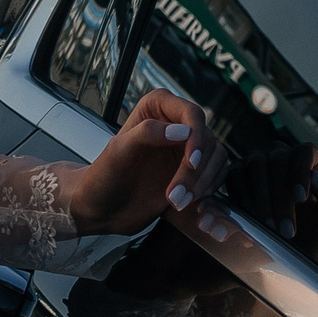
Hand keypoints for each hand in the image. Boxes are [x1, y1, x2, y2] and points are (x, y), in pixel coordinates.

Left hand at [66, 89, 223, 235]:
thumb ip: (147, 133)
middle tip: (175, 193)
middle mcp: (175, 124)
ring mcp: (185, 149)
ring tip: (177, 201)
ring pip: (215, 159)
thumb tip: (182, 130)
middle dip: (195, 170)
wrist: (102, 208)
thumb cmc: (103, 177)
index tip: (190, 161)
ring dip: (201, 183)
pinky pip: (214, 176)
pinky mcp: (191, 171)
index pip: (192, 114)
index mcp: (157, 108)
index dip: (197, 137)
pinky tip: (185, 203)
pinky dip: (206, 191)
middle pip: (207, 140)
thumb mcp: (118, 151)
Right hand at [222, 142, 317, 250]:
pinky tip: (248, 218)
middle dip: (281, 199)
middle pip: (278, 163)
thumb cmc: (313, 230)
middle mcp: (279, 154)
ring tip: (267, 228)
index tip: (301, 199)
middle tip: (286, 230)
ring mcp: (256, 161)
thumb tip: (316, 179)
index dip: (302, 172)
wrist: (287, 250)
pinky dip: (240, 198)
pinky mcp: (235, 174)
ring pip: (255, 168)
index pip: (304, 153)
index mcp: (307, 158)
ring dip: (261, 200)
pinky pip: (233, 177)